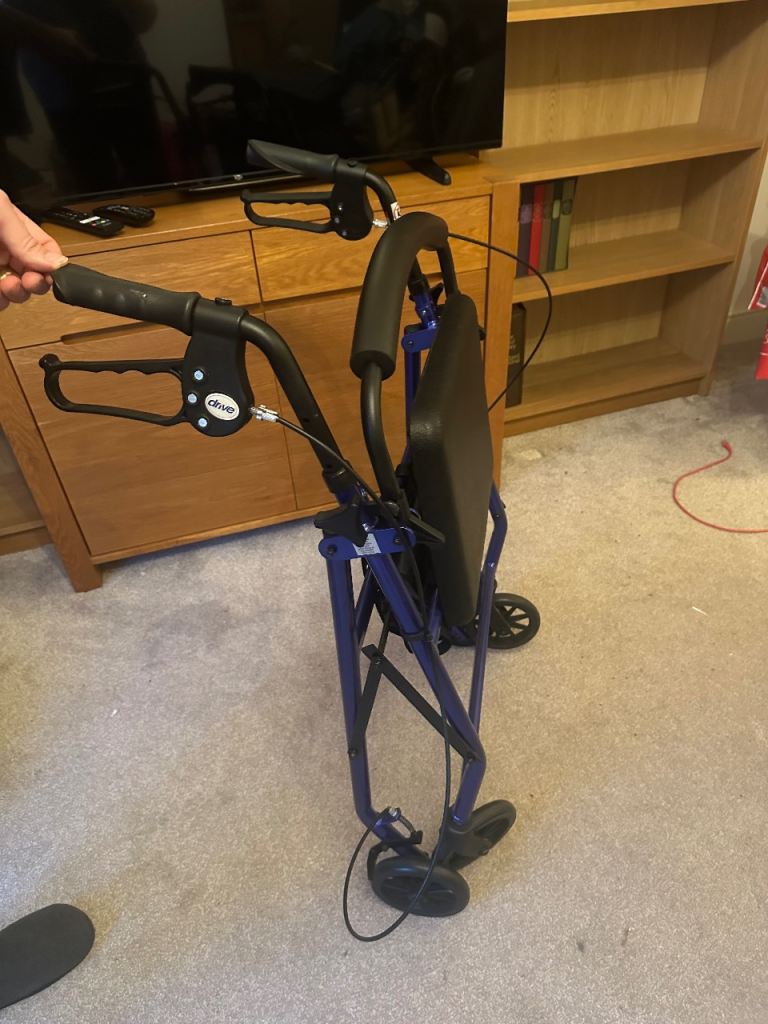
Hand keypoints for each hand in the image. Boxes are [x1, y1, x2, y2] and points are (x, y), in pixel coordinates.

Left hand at [0, 191, 67, 311]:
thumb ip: (26, 238)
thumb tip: (57, 262)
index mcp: (13, 228)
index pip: (47, 251)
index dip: (54, 265)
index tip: (51, 273)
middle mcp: (5, 249)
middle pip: (36, 275)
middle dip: (37, 283)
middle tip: (30, 282)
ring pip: (18, 292)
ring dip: (19, 295)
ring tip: (9, 288)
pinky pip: (0, 301)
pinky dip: (2, 303)